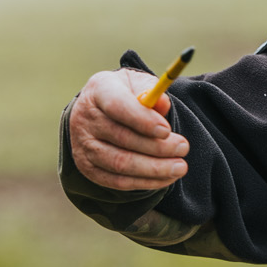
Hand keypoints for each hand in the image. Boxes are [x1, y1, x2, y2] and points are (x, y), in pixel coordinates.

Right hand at [68, 69, 190, 191]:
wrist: (100, 110)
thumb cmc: (126, 94)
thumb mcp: (138, 84)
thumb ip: (151, 91)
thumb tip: (163, 103)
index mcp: (99, 91)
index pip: (116, 106)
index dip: (142, 120)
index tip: (166, 130)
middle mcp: (86, 119)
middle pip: (121, 138)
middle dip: (157, 147)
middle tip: (183, 147)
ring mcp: (84, 146)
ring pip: (120, 163)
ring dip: (154, 169)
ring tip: (180, 166)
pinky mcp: (88, 168)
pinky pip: (118, 181)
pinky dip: (145, 182)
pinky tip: (166, 177)